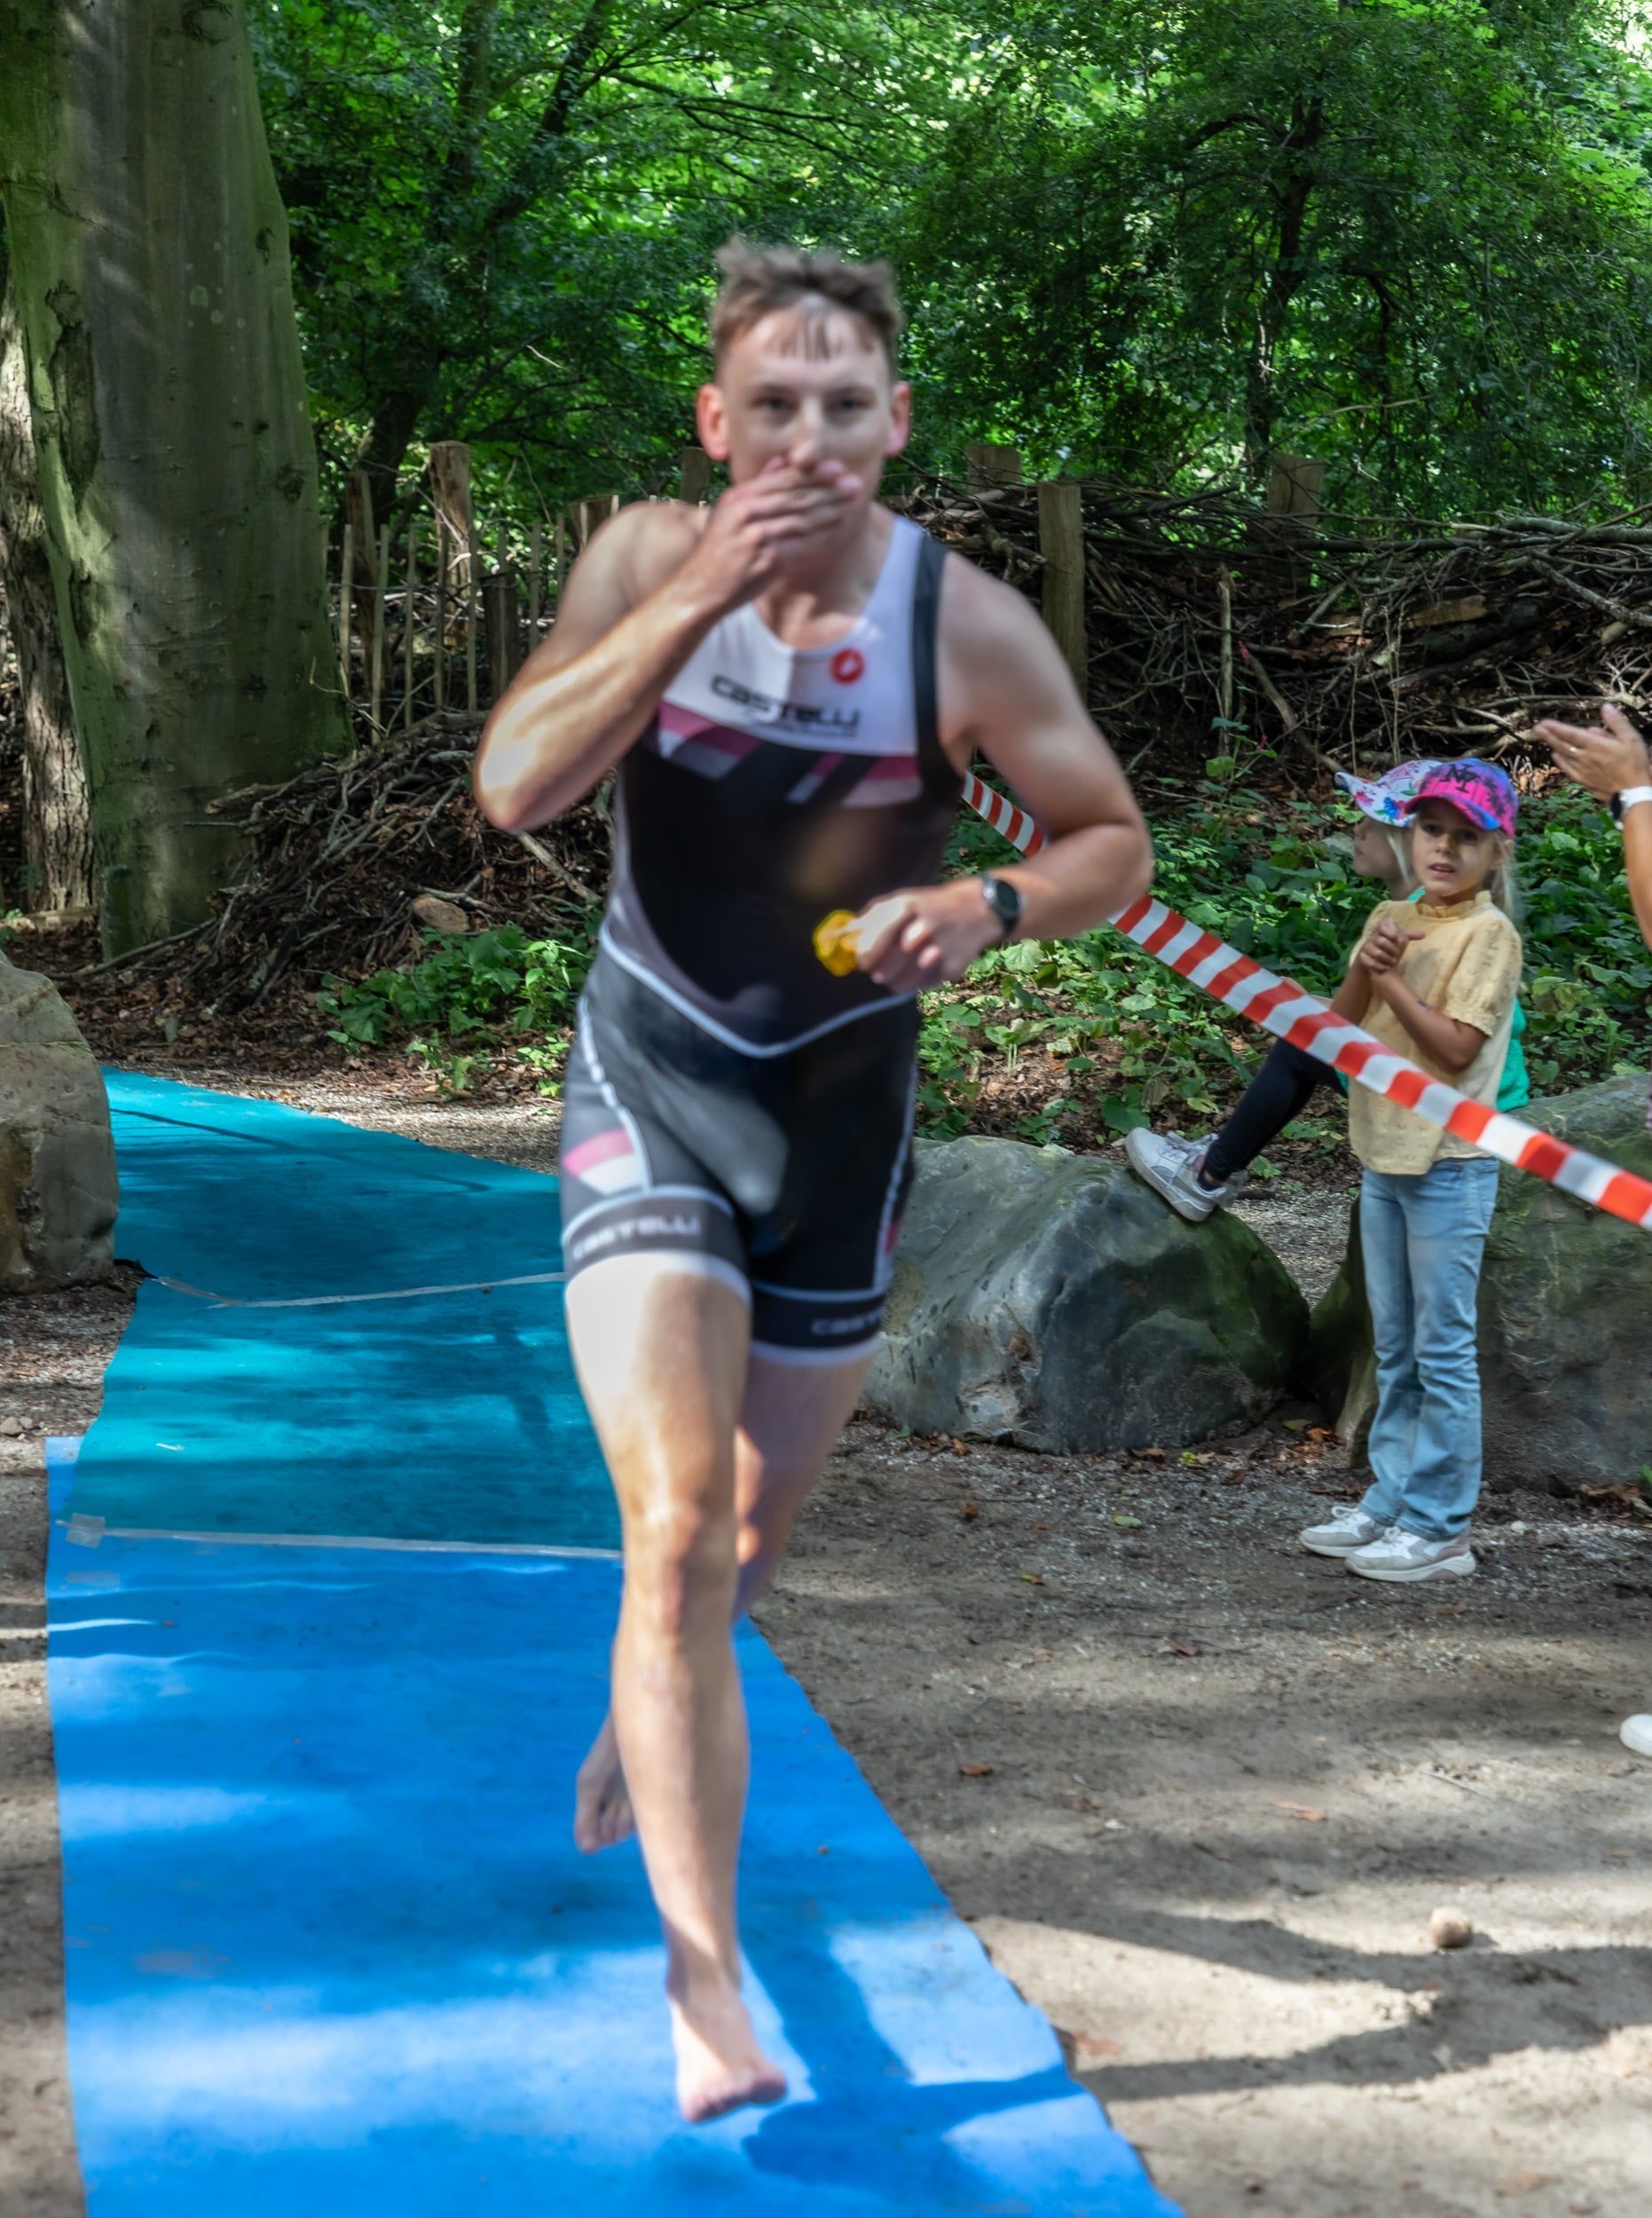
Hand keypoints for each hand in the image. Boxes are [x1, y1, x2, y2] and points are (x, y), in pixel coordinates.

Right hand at [677, 456, 859, 616]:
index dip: (813, 474)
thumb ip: (758, 487)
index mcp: (739, 497)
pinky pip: (801, 544)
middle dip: (829, 490)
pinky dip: (820, 535)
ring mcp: (757, 536)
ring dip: (830, 511)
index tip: (837, 469)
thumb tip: (781, 461)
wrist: (701, 588)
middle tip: (855, 485)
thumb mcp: (730, 511)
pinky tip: (835, 528)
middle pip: (796, 496)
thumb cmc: (718, 550)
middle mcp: (746, 512)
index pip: (782, 480)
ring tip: (851, 504)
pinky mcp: (767, 559)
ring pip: (801, 519)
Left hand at [850, 879, 1005, 993]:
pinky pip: (920, 986)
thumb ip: (868, 918)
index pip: (869, 947)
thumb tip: (837, 937)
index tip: (865, 961)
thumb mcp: (900, 900)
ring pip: (899, 985)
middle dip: (880, 972)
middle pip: (882, 971)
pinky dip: (918, 981)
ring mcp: (936, 951)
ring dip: (896, 981)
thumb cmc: (928, 906)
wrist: (975, 909)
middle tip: (884, 967)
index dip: (863, 959)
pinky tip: (925, 966)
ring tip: (903, 969)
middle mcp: (919, 930)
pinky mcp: (950, 968)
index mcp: (903, 909)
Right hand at [1360, 916, 1421, 976]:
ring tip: (1393, 962)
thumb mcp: (1399, 939)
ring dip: (1386, 958)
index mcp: (1381, 928)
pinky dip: (1379, 966)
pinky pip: (1369, 962)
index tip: (1399, 939)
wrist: (1373, 955)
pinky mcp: (1362, 957)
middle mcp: (1372, 936)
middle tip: (1397, 954)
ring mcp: (1366, 947)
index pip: (1384, 926)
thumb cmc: (1389, 945)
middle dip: (1391, 949)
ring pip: (1376, 952)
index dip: (1393, 933)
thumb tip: (1423, 934)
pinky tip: (1385, 967)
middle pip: (1381, 941)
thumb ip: (1410, 935)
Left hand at [1535, 703, 1650, 798]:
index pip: (1571, 734)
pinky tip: (1555, 757)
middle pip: (1562, 745)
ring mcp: (1583, 770)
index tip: (1544, 722)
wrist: (1633, 792)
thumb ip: (1617, 722)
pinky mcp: (1584, 781)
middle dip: (1548, 735)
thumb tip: (1605, 707)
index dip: (1556, 728)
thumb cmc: (1634, 764)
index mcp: (1595, 746)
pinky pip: (1568, 769)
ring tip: (1543, 738)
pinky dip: (1560, 762)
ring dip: (1552, 746)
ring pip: (1563, 756)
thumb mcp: (1631, 738)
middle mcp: (1585, 758)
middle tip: (1536, 728)